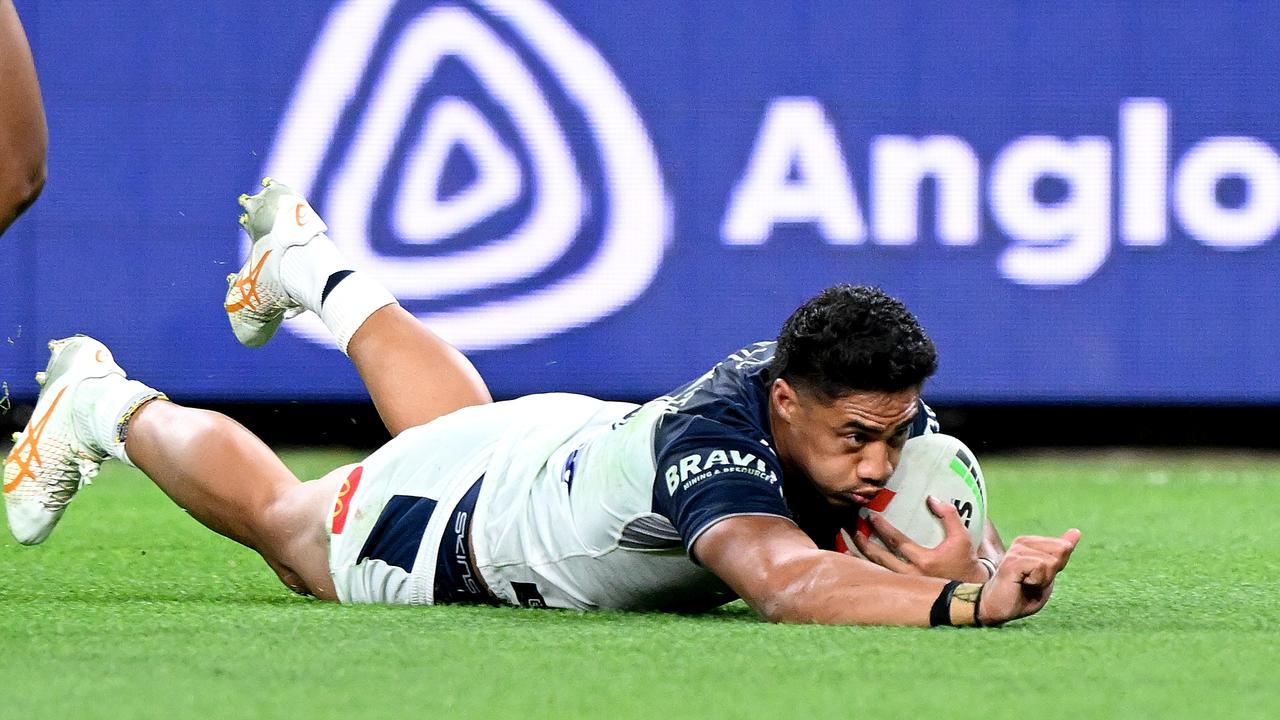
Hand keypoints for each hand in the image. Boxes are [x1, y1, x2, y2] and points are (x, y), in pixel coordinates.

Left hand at [852, 496, 987, 581]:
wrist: (967, 593)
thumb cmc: (965, 561)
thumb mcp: (963, 537)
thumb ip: (949, 515)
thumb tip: (931, 498)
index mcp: (925, 561)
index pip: (897, 542)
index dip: (882, 528)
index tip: (871, 516)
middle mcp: (912, 575)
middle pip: (881, 558)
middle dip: (865, 543)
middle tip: (854, 529)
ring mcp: (907, 585)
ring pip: (877, 571)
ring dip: (861, 558)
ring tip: (848, 545)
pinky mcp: (904, 591)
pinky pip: (880, 581)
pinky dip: (866, 573)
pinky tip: (855, 564)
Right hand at [976, 529, 1081, 625]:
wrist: (997, 609)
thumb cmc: (1022, 595)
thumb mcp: (1048, 575)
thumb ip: (1060, 554)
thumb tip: (1076, 531)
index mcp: (1031, 543)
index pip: (1064, 546)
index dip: (1057, 568)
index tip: (1038, 578)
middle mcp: (1023, 542)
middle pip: (1061, 551)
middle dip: (1053, 573)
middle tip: (1033, 583)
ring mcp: (1016, 551)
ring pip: (1051, 561)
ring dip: (1044, 580)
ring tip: (1026, 584)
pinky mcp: (1012, 562)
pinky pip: (1040, 567)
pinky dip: (1037, 581)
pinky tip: (1022, 584)